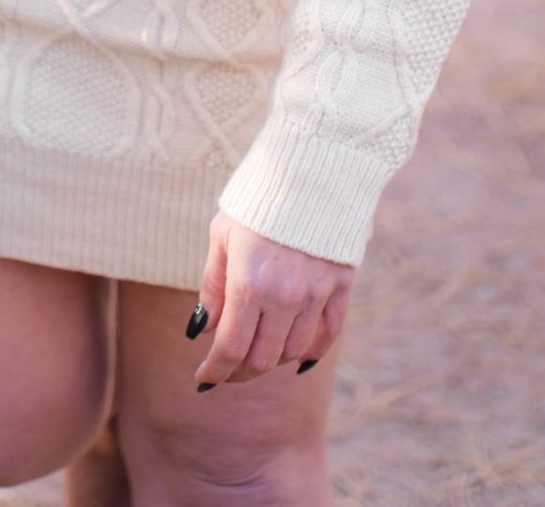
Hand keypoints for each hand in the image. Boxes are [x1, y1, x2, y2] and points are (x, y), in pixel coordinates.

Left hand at [193, 210, 353, 384]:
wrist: (310, 165)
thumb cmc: (256, 199)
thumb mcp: (222, 234)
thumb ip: (213, 285)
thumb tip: (203, 329)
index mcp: (249, 280)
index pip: (231, 347)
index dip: (215, 370)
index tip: (203, 379)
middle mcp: (285, 294)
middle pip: (263, 358)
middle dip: (240, 372)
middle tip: (227, 371)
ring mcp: (317, 292)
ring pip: (294, 351)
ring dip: (272, 361)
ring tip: (256, 354)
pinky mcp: (341, 285)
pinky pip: (328, 334)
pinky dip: (311, 352)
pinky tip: (296, 357)